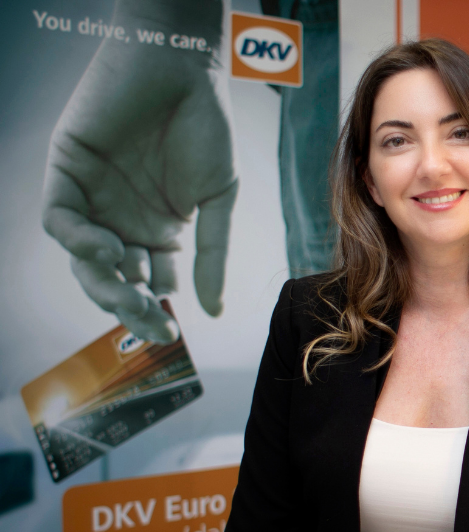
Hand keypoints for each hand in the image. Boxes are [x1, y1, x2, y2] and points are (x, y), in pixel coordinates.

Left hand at [42, 3, 235, 342]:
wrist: (182, 69)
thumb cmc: (207, 127)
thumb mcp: (219, 199)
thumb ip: (212, 254)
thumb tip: (213, 312)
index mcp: (159, 230)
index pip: (150, 284)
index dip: (154, 312)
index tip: (169, 334)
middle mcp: (123, 220)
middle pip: (115, 280)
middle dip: (129, 308)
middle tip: (150, 326)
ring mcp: (93, 199)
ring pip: (83, 260)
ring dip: (101, 284)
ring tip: (127, 294)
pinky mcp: (67, 173)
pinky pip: (59, 221)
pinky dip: (78, 242)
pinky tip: (107, 250)